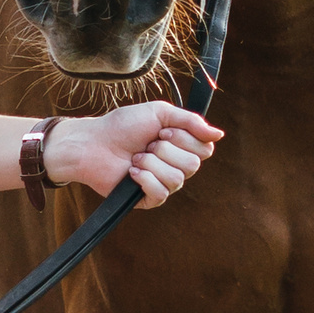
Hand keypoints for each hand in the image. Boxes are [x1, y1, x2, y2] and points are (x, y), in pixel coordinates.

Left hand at [50, 103, 222, 208]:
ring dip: (152, 163)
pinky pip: (161, 193)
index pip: (206, 149)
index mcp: (181, 147)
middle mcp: (175, 166)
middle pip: (193, 165)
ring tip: (136, 157)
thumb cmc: (123, 126)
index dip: (186, 139)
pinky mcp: (147, 199)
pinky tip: (131, 172)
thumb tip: (219, 134)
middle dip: (166, 150)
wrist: (93, 143)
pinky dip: (144, 179)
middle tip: (147, 143)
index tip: (163, 131)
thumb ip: (191, 121)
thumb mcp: (159, 113)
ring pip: (177, 179)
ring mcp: (162, 184)